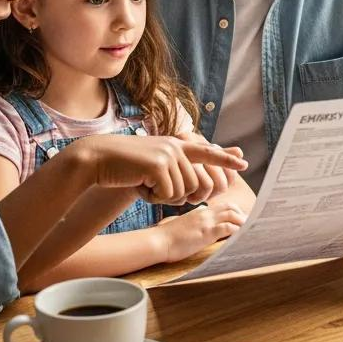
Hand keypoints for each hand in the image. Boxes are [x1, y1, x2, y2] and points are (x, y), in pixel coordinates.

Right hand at [82, 135, 246, 206]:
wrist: (98, 159)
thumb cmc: (126, 167)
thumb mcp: (154, 164)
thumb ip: (177, 167)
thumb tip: (197, 179)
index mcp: (177, 144)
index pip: (207, 152)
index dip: (225, 159)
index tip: (244, 163)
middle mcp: (177, 146)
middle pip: (194, 186)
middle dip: (176, 195)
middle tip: (153, 187)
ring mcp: (169, 153)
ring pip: (182, 192)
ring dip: (163, 197)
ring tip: (144, 183)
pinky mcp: (159, 164)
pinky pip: (168, 194)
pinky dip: (154, 197)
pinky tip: (139, 185)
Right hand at [156, 197, 247, 262]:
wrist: (158, 241)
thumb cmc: (166, 237)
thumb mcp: (182, 225)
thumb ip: (193, 224)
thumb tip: (199, 230)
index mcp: (199, 211)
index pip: (222, 205)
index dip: (233, 212)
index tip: (239, 219)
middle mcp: (204, 213)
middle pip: (230, 207)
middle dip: (241, 214)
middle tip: (248, 225)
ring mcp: (206, 222)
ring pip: (232, 215)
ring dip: (242, 222)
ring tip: (248, 230)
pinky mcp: (206, 232)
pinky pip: (227, 228)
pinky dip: (236, 231)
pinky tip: (240, 236)